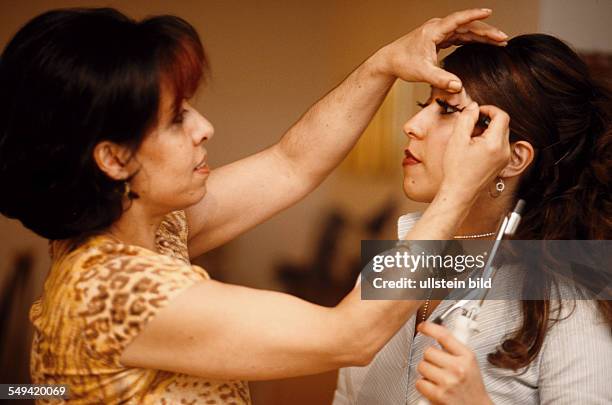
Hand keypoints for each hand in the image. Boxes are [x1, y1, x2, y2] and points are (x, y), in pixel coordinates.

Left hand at [373, 9, 506, 91]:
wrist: (390, 61)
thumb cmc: (403, 63)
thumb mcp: (422, 72)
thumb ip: (441, 79)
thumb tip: (458, 86)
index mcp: (434, 31)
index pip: (458, 19)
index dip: (474, 15)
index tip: (489, 11)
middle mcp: (438, 28)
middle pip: (466, 26)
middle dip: (486, 31)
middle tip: (503, 38)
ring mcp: (439, 32)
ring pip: (465, 31)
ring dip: (481, 36)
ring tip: (499, 42)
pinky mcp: (439, 39)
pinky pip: (459, 36)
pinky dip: (472, 40)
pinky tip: (483, 44)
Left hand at [416, 322, 492, 404]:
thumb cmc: (471, 386)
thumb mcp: (469, 362)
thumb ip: (454, 347)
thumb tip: (437, 331)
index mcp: (467, 356)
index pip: (444, 336)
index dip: (430, 328)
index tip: (422, 326)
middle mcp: (458, 368)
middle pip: (428, 351)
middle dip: (430, 358)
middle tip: (438, 365)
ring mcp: (448, 382)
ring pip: (422, 366)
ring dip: (426, 371)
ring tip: (437, 377)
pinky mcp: (439, 395)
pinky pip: (419, 382)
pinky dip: (423, 385)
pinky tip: (434, 387)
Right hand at [440, 102, 510, 202]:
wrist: (459, 193)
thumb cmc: (457, 170)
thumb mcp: (457, 140)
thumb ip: (466, 119)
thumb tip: (474, 106)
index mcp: (495, 143)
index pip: (501, 116)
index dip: (489, 109)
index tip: (476, 112)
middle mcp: (504, 150)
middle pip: (502, 125)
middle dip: (487, 120)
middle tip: (470, 125)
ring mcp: (505, 158)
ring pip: (500, 134)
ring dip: (487, 131)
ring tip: (470, 138)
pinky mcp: (501, 164)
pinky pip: (499, 145)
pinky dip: (488, 141)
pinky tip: (474, 148)